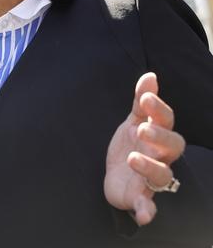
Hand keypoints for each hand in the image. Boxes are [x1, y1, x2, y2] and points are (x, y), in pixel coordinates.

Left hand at [104, 72, 184, 224]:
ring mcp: (152, 178)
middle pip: (171, 146)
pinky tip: (144, 216)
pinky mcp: (142, 197)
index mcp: (158, 135)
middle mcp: (161, 156)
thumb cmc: (132, 144)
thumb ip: (141, 100)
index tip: (144, 98)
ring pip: (162, 175)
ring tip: (132, 159)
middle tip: (141, 129)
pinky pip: (149, 206)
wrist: (119, 176)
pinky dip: (147, 211)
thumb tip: (150, 75)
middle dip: (158, 136)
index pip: (166, 120)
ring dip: (149, 168)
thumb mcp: (134, 121)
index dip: (157, 109)